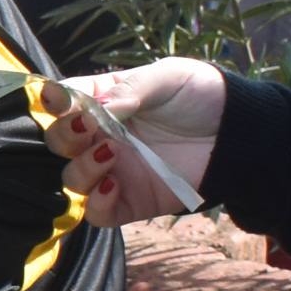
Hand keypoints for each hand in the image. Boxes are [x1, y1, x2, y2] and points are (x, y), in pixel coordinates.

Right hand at [42, 59, 223, 223]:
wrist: (236, 132)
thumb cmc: (199, 96)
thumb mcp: (166, 78)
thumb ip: (128, 91)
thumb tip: (95, 109)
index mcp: (103, 102)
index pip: (65, 102)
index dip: (55, 101)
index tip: (57, 99)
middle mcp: (101, 137)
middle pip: (59, 142)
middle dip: (65, 135)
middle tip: (85, 127)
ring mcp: (113, 171)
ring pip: (72, 178)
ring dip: (82, 167)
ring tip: (110, 153)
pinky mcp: (129, 201)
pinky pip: (97, 213)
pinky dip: (96, 202)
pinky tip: (113, 184)